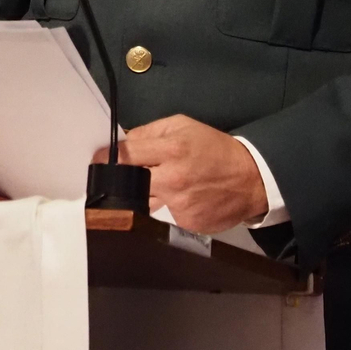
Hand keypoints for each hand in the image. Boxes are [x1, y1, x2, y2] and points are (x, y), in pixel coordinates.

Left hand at [93, 114, 267, 232]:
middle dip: (126, 177)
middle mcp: (173, 179)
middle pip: (130, 181)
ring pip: (143, 202)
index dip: (108, 157)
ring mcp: (180, 205)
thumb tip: (124, 141)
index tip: (99, 160)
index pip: (127, 154)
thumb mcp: (184, 126)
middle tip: (128, 174)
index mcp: (173, 150)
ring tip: (162, 185)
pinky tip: (180, 198)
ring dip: (145, 194)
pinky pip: (163, 215)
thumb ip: (150, 131)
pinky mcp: (186, 224)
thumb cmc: (215, 149)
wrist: (251, 178)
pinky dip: (165, 207)